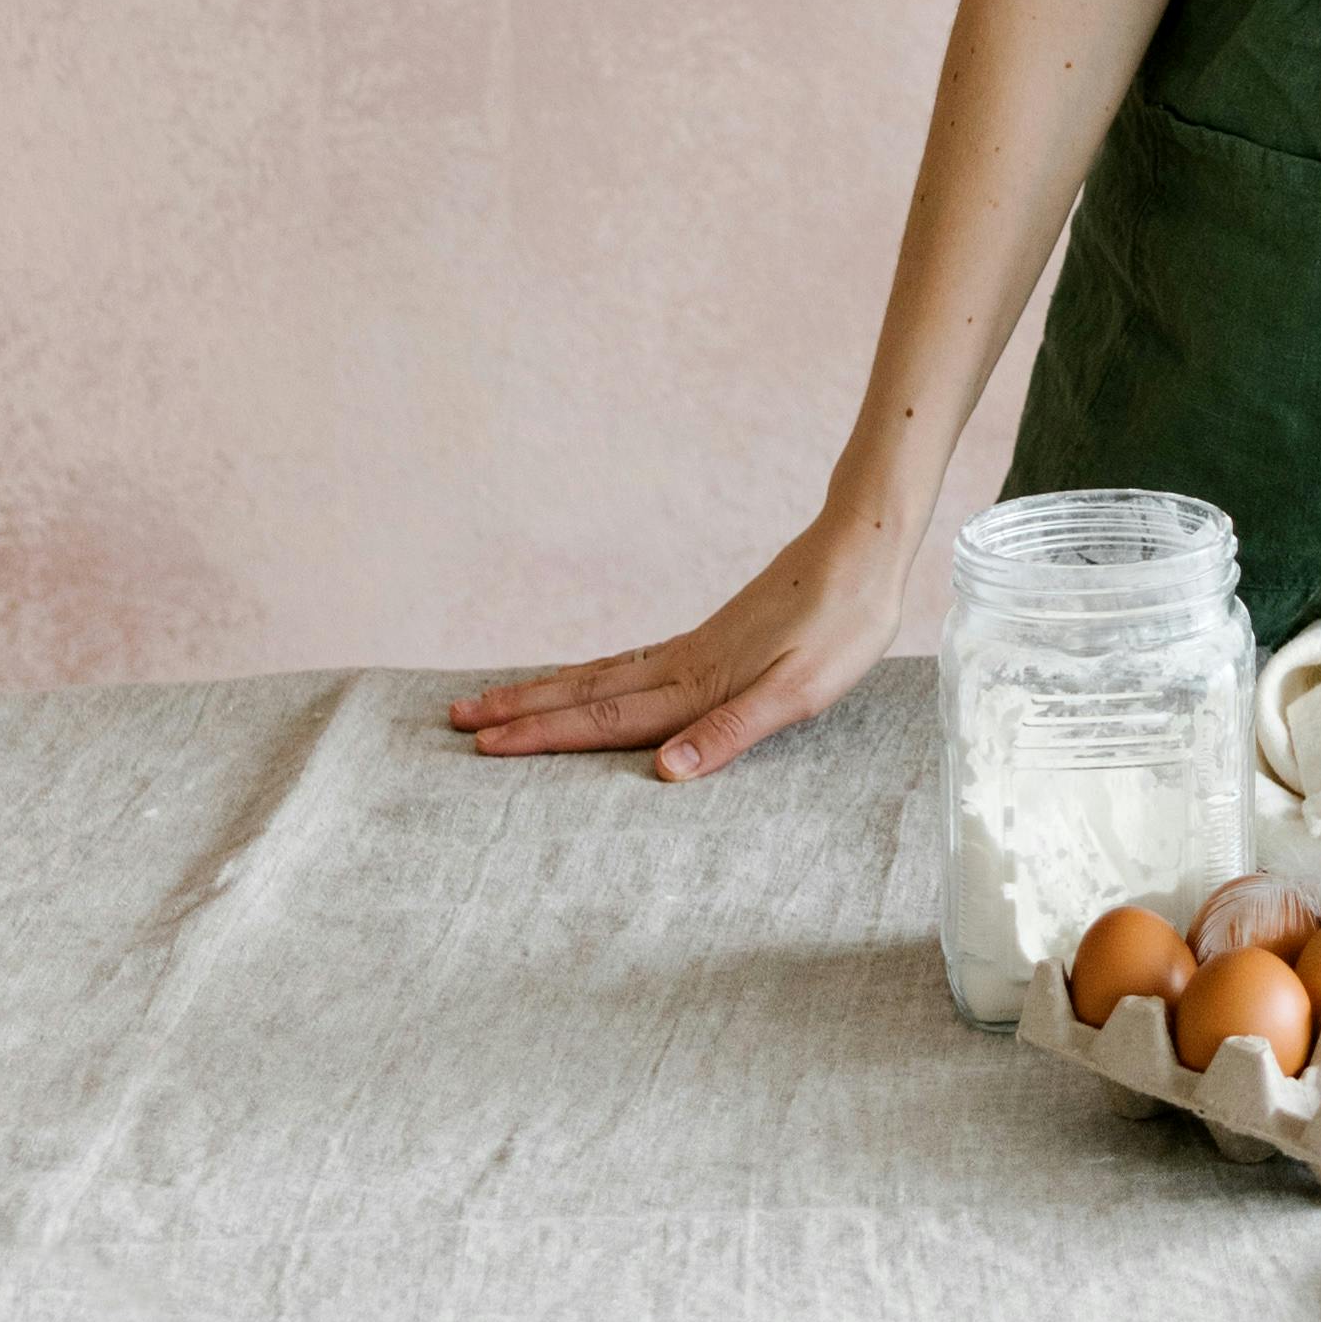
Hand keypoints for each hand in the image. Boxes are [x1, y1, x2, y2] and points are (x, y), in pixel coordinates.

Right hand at [446, 511, 910, 781]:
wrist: (864, 548)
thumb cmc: (844, 625)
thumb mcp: (803, 691)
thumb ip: (732, 731)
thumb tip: (663, 773)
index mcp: (699, 685)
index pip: (606, 720)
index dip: (545, 735)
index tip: (485, 748)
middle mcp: (684, 664)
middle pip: (587, 692)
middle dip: (523, 710)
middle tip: (457, 721)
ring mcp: (694, 648)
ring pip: (603, 674)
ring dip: (547, 689)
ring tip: (495, 698)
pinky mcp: (713, 637)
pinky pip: (632, 662)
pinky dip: (592, 674)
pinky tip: (586, 680)